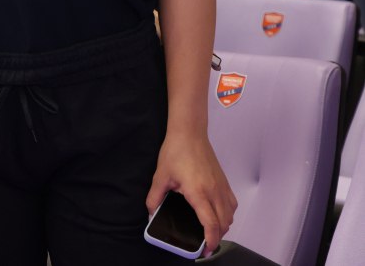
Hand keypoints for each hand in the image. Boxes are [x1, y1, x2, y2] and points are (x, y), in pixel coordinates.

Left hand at [147, 130, 236, 256]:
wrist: (189, 134)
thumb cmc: (177, 151)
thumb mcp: (160, 176)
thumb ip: (155, 198)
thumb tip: (151, 212)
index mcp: (199, 192)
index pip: (210, 224)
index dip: (210, 240)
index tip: (205, 250)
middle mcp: (214, 191)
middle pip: (223, 224)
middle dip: (216, 238)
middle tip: (205, 244)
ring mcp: (222, 187)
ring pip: (230, 215)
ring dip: (223, 227)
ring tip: (211, 231)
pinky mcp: (224, 182)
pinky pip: (231, 205)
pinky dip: (227, 215)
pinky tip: (217, 215)